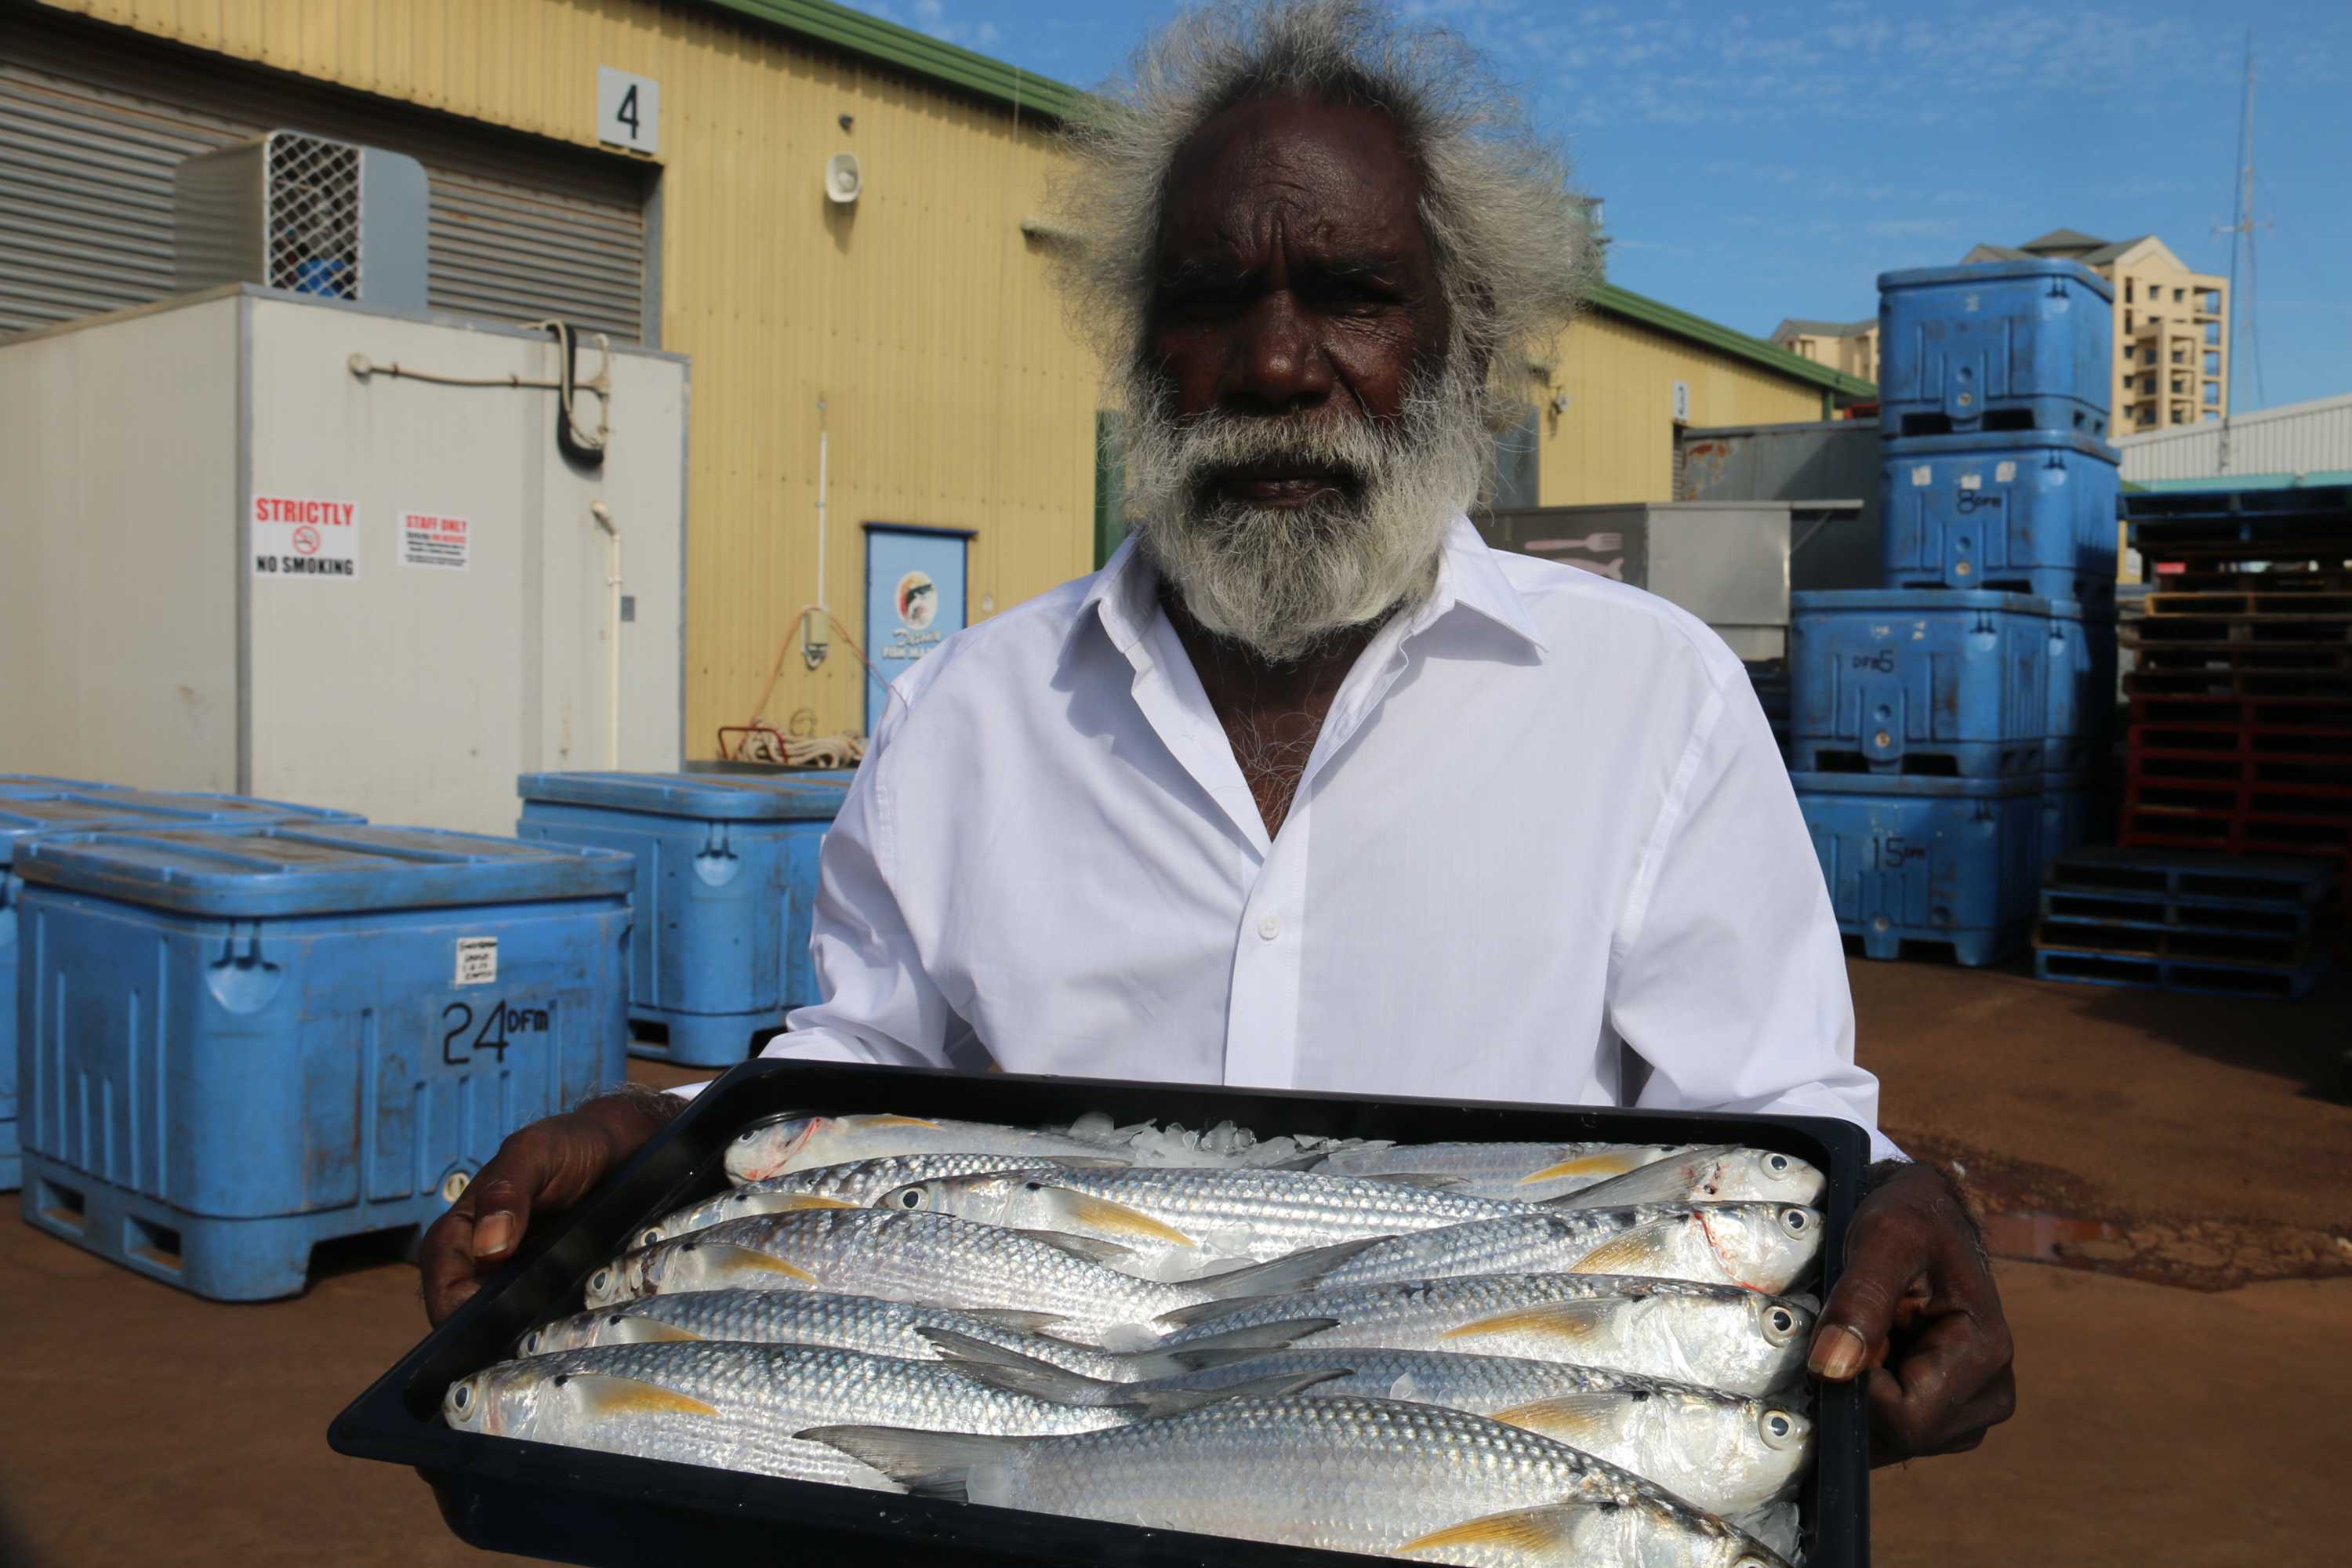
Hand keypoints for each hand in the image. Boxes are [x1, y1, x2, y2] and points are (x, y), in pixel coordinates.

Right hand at [418, 1089, 679, 1325]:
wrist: (619, 1147)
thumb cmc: (569, 1144)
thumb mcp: (535, 1153)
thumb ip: (506, 1190)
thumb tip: (487, 1247)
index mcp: (463, 1228)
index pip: (441, 1275)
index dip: (452, 1303)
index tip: (482, 1321)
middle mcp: (482, 1258)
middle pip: (465, 1308)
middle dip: (486, 1329)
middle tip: (520, 1343)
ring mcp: (515, 1275)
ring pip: (502, 1318)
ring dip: (518, 1333)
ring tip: (546, 1342)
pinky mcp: (549, 1285)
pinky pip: (538, 1314)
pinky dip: (547, 1324)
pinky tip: (568, 1331)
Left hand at [1807, 1160, 2015, 1463]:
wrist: (1928, 1216)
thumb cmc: (1909, 1219)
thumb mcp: (1882, 1238)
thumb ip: (1859, 1300)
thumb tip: (1831, 1369)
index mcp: (1986, 1355)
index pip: (1906, 1420)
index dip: (1858, 1388)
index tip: (1848, 1335)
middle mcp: (1991, 1395)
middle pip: (1901, 1437)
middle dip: (1861, 1390)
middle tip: (1861, 1331)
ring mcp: (1974, 1410)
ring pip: (1894, 1441)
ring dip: (1864, 1396)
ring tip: (1871, 1339)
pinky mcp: (1953, 1415)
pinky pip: (1895, 1434)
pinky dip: (1870, 1403)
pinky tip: (1874, 1357)